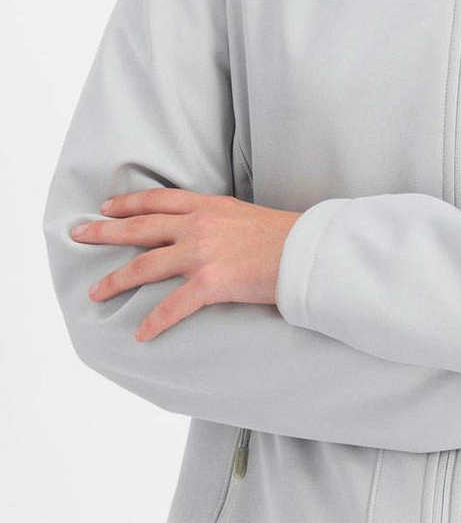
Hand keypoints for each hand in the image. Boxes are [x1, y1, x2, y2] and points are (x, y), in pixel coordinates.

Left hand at [70, 189, 300, 341]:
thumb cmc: (286, 235)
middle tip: (79, 234)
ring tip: (95, 292)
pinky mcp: (211, 282)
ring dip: (116, 280)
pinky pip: (173, 306)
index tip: (107, 206)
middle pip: (141, 227)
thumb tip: (211, 233)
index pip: (159, 200)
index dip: (129, 202)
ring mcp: (202, 253)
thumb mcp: (247, 215)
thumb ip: (222, 221)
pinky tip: (140, 334)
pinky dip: (154, 322)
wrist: (308, 251)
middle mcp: (199, 225)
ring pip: (145, 265)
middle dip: (105, 231)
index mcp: (210, 206)